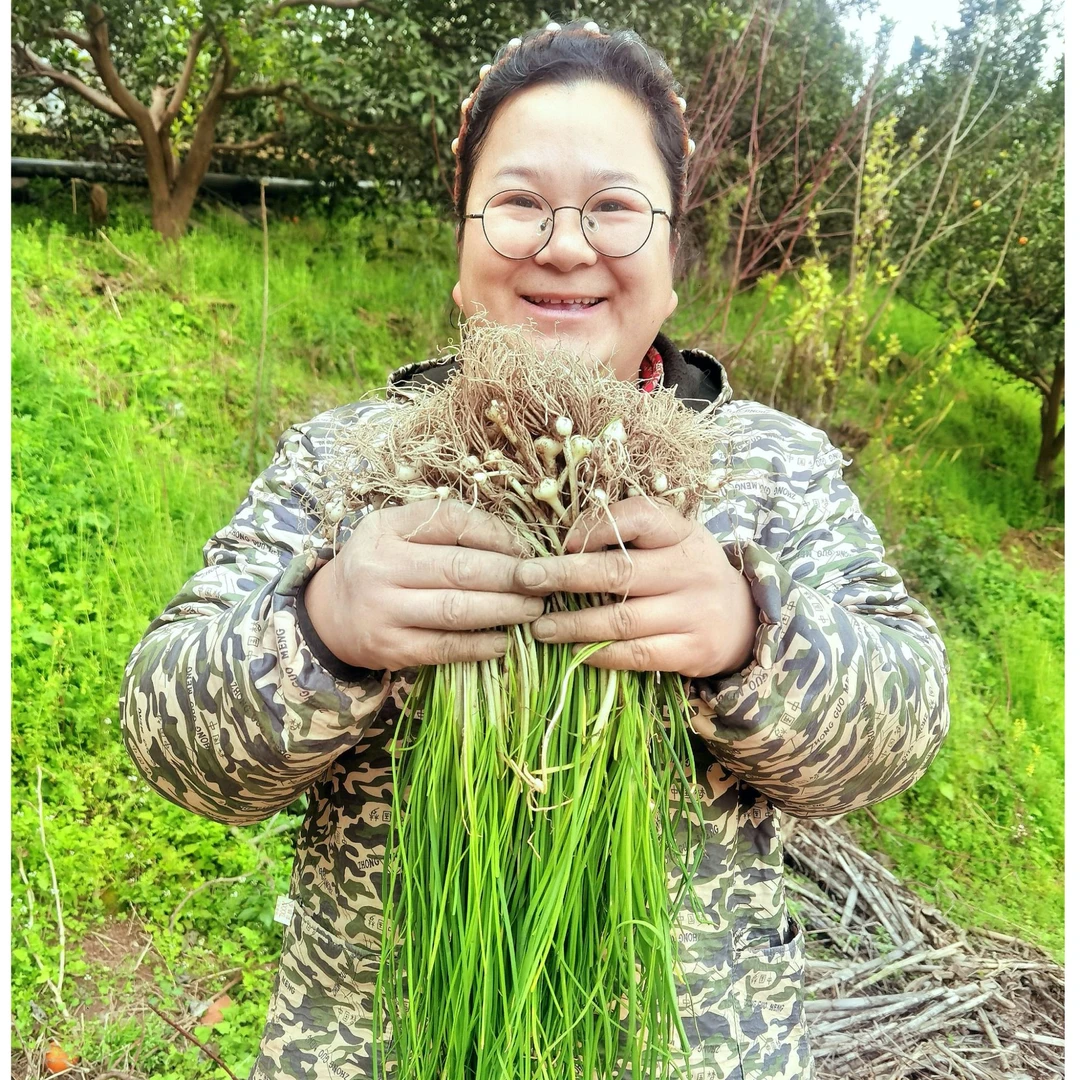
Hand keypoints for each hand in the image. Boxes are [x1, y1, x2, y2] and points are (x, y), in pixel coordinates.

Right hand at [304, 501, 542, 668]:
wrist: (327, 614)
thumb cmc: (378, 566)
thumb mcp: (395, 532)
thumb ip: (443, 527)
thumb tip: (512, 541)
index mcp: (386, 529)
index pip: (451, 521)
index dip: (496, 534)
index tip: (526, 549)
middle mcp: (381, 567)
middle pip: (459, 569)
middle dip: (511, 576)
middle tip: (544, 582)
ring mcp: (384, 611)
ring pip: (456, 610)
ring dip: (504, 610)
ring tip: (533, 610)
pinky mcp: (391, 649)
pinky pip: (444, 647)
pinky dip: (479, 645)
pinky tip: (504, 641)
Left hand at [513, 497, 757, 677]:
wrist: (747, 620)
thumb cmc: (688, 574)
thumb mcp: (673, 542)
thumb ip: (630, 536)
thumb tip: (564, 544)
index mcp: (683, 534)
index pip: (639, 517)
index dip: (596, 526)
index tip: (563, 542)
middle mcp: (690, 570)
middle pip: (619, 571)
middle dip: (565, 575)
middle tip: (525, 580)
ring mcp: (694, 613)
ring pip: (622, 620)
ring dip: (574, 623)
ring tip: (540, 626)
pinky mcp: (693, 651)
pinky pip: (638, 655)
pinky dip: (602, 655)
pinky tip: (575, 652)